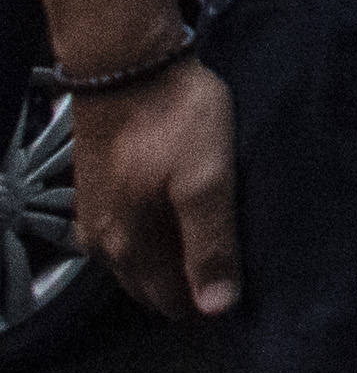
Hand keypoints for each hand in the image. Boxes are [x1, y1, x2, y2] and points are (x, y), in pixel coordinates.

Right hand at [71, 57, 241, 317]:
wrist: (128, 63)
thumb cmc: (174, 118)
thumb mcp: (207, 180)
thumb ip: (210, 244)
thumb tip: (215, 308)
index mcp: (128, 246)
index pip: (169, 300)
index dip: (207, 303)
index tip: (245, 292)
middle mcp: (103, 241)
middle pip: (150, 284)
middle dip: (190, 285)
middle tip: (236, 270)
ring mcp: (96, 214)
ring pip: (138, 258)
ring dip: (172, 259)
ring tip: (216, 245)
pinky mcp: (99, 188)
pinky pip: (129, 231)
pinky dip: (156, 235)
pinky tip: (181, 219)